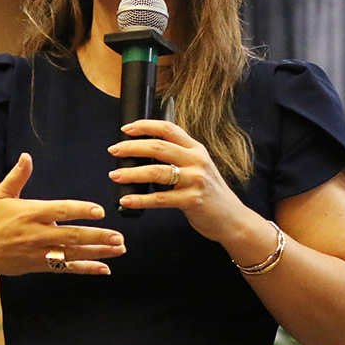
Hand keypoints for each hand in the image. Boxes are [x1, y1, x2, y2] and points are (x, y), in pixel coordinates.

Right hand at [0, 152, 124, 275]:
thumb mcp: (1, 195)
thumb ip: (18, 176)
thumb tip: (26, 156)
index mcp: (30, 213)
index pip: (60, 211)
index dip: (81, 211)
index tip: (100, 211)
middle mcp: (36, 234)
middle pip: (72, 236)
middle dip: (98, 237)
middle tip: (119, 236)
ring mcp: (38, 252)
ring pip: (73, 253)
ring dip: (98, 252)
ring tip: (119, 249)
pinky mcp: (38, 266)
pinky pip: (65, 268)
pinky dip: (85, 269)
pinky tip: (104, 269)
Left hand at [107, 120, 251, 242]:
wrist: (231, 218)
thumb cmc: (207, 192)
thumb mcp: (197, 167)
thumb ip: (177, 156)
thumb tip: (141, 150)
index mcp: (195, 148)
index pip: (169, 128)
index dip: (145, 125)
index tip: (126, 128)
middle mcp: (196, 160)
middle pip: (158, 147)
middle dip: (131, 148)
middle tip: (113, 151)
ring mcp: (196, 180)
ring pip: (157, 172)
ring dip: (132, 173)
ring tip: (115, 175)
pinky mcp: (192, 200)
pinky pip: (160, 198)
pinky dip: (140, 199)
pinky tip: (126, 200)